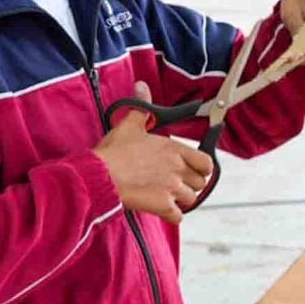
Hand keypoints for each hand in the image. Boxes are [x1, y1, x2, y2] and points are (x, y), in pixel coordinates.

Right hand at [93, 82, 214, 223]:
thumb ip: (141, 107)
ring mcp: (171, 188)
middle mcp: (177, 168)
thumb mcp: (129, 125)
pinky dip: (171, 216)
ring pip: (191, 199)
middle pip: (200, 182)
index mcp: (173, 149)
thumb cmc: (114, 151)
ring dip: (181, 200)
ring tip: (166, 196)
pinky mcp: (162, 205)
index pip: (205, 162)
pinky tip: (161, 210)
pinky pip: (177, 216)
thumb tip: (142, 86)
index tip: (192, 169)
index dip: (201, 167)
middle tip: (175, 184)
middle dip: (190, 184)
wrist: (99, 175)